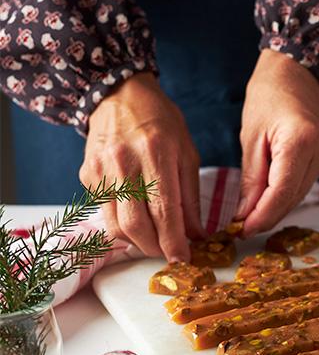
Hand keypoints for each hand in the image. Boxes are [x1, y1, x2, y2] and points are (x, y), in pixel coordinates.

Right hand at [80, 72, 203, 260]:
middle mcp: (124, 163)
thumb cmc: (161, 122)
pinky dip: (122, 223)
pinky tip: (136, 215)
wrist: (119, 94)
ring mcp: (101, 170)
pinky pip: (104, 212)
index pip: (164, 210)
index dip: (173, 242)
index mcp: (156, 154)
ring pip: (115, 225)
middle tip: (168, 252)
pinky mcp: (87, 175)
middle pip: (135, 225)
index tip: (183, 259)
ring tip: (153, 237)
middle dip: (154, 248)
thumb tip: (196, 234)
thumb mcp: (187, 152)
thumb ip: (191, 196)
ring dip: (136, 241)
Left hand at [237, 49, 318, 236]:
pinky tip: (274, 191)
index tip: (244, 229)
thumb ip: (252, 180)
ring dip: (279, 203)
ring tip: (255, 210)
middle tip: (245, 225)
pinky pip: (309, 180)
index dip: (262, 216)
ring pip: (302, 191)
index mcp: (300, 139)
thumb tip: (247, 214)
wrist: (297, 69)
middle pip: (293, 196)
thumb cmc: (268, 94)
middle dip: (268, 214)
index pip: (281, 192)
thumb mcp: (251, 138)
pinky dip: (290, 189)